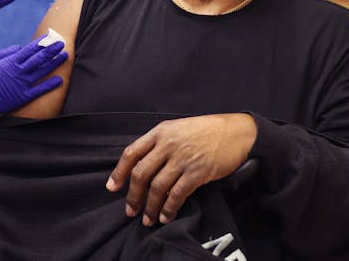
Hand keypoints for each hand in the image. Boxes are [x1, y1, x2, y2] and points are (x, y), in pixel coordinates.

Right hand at [0, 35, 67, 114]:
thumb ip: (6, 52)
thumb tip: (20, 47)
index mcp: (11, 62)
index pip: (30, 49)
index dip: (41, 42)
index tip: (50, 37)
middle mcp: (19, 72)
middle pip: (39, 58)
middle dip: (51, 50)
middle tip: (62, 43)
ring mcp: (22, 84)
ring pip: (42, 72)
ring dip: (54, 63)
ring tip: (64, 56)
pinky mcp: (23, 97)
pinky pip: (39, 90)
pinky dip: (50, 85)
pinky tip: (59, 79)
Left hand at [105, 114, 256, 225]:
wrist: (236, 132)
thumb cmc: (205, 131)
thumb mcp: (176, 129)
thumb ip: (158, 144)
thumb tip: (142, 168)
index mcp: (159, 132)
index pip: (131, 153)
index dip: (119, 172)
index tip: (112, 187)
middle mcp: (168, 145)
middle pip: (141, 173)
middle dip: (133, 196)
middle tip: (130, 210)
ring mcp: (182, 159)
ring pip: (157, 187)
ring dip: (150, 207)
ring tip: (148, 219)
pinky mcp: (197, 172)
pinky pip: (177, 194)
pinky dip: (169, 208)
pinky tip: (166, 216)